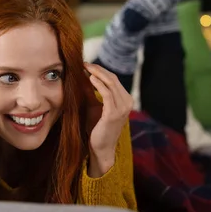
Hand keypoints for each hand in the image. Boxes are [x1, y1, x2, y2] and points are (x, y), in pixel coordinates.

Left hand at [84, 62, 132, 176]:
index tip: (86, 64)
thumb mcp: (94, 105)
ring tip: (85, 67)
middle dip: (98, 69)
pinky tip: (89, 78)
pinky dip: (98, 84)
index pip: (113, 79)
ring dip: (97, 73)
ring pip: (111, 83)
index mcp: (125, 99)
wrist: (101, 148)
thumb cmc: (97, 128)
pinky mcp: (114, 113)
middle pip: (112, 78)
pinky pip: (107, 93)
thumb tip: (83, 75)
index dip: (100, 70)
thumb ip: (90, 91)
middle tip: (84, 63)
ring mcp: (123, 108)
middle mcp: (127, 102)